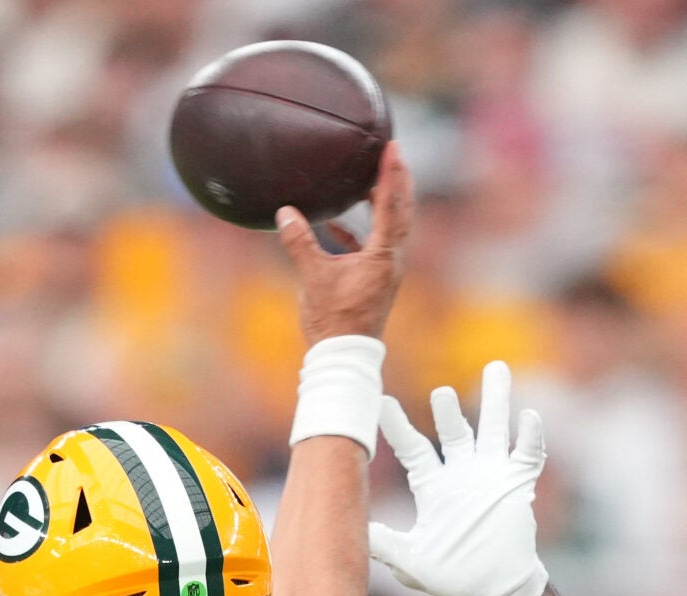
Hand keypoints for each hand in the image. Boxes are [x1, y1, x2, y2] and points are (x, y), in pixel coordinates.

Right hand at [275, 144, 413, 345]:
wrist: (343, 355)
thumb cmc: (333, 319)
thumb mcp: (313, 276)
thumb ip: (300, 242)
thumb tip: (285, 212)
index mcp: (383, 255)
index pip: (391, 205)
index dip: (391, 174)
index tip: (393, 148)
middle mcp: (391, 260)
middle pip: (401, 211)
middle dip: (396, 181)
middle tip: (392, 154)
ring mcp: (385, 270)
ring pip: (388, 227)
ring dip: (380, 203)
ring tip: (367, 180)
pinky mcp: (373, 279)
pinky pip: (370, 245)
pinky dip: (356, 230)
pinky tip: (333, 224)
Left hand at [368, 362, 549, 595]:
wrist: (493, 592)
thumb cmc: (452, 577)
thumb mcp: (412, 562)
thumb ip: (385, 546)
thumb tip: (355, 531)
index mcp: (434, 487)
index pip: (413, 449)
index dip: (398, 426)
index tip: (382, 402)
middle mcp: (462, 474)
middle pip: (455, 431)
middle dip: (449, 411)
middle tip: (441, 392)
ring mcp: (492, 476)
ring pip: (494, 430)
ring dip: (496, 401)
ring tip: (496, 368)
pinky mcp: (518, 486)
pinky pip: (528, 455)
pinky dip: (530, 436)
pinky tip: (529, 416)